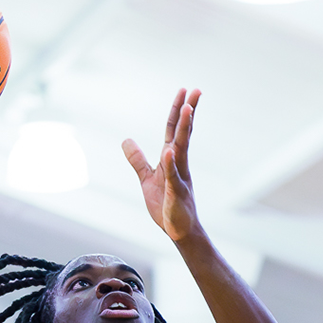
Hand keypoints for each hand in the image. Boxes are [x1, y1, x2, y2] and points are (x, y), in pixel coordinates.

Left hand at [123, 89, 204, 241]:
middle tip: (196, 90)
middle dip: (189, 112)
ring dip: (184, 130)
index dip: (178, 111)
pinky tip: (168, 152)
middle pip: (183, 134)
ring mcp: (179, 178)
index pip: (175, 130)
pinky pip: (172, 177)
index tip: (184, 91)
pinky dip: (170, 164)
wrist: (179, 232)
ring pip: (181, 150)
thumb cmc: (167, 206)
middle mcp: (179, 164)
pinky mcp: (175, 194)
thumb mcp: (146, 178)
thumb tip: (125, 139)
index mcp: (172, 159)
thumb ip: (137, 159)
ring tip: (187, 110)